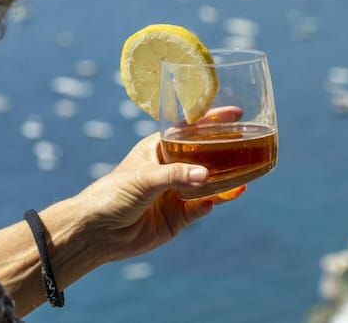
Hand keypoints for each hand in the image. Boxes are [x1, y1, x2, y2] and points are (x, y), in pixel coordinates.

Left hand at [72, 106, 245, 263]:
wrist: (97, 233)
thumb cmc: (112, 194)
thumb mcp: (143, 178)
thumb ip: (175, 175)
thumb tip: (206, 176)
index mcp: (159, 149)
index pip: (190, 129)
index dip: (213, 121)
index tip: (237, 114)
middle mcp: (171, 168)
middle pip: (205, 156)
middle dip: (226, 152)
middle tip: (250, 144)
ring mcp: (176, 193)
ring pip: (208, 183)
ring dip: (226, 180)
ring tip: (245, 175)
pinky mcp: (178, 218)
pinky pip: (202, 208)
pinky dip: (212, 203)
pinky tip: (217, 200)